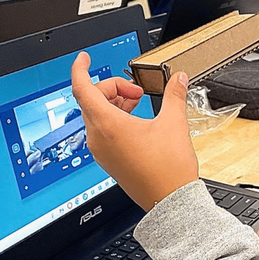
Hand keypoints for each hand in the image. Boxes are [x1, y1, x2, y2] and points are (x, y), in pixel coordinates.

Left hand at [71, 52, 198, 209]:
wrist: (170, 201)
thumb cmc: (168, 170)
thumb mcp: (174, 123)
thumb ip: (174, 95)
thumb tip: (177, 79)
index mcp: (108, 125)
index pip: (82, 88)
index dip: (80, 68)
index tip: (85, 58)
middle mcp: (98, 138)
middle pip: (92, 99)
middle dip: (113, 87)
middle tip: (137, 91)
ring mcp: (101, 151)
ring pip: (96, 115)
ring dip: (114, 102)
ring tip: (138, 104)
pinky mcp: (109, 160)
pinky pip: (102, 131)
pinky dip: (114, 118)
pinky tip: (136, 121)